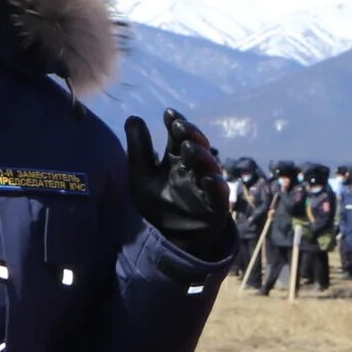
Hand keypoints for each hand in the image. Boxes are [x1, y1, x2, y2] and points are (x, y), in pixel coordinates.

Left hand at [124, 111, 234, 261]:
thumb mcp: (141, 175)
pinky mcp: (215, 206)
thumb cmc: (157, 203)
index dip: (176, 123)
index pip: (179, 135)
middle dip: (190, 134)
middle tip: (178, 126)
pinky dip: (215, 186)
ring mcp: (206, 186)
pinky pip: (218, 195)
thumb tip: (133, 116)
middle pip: (197, 145)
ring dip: (201, 155)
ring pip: (209, 166)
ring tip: (188, 147)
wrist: (168, 237)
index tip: (168, 114)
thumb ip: (138, 149)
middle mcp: (194, 168)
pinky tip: (207, 179)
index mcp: (177, 158)